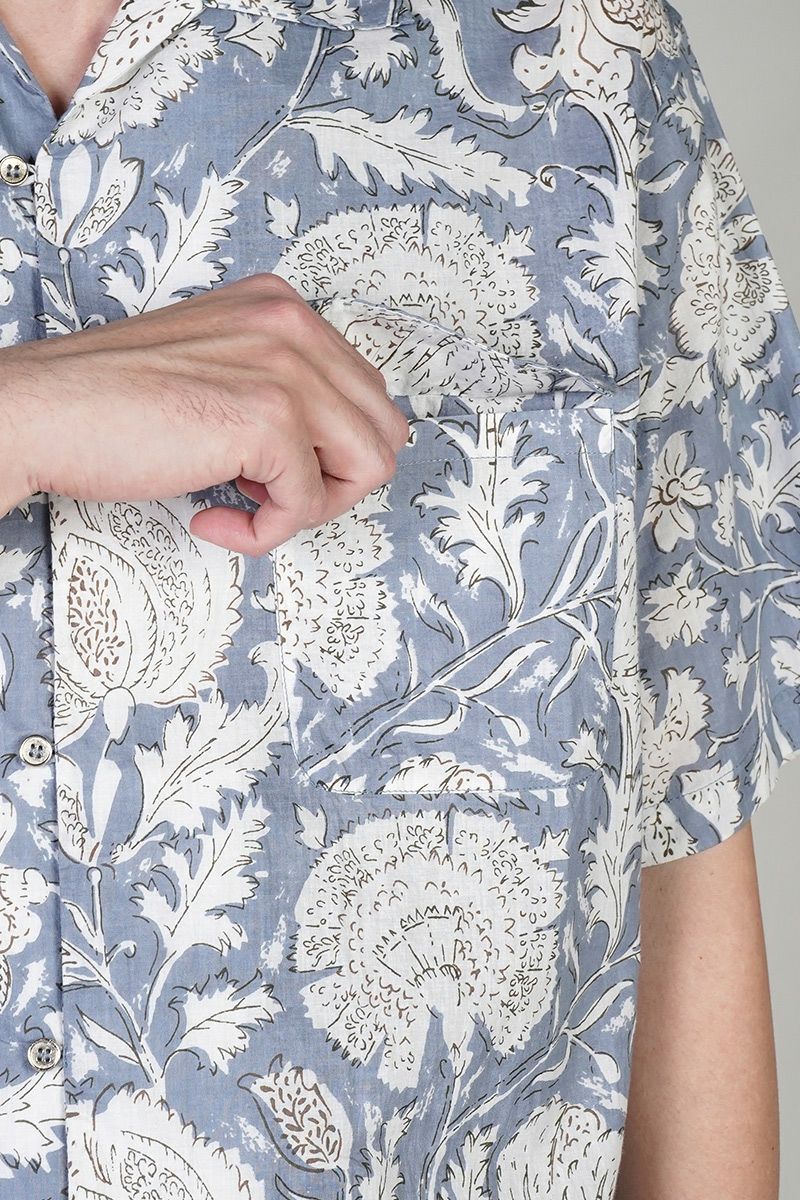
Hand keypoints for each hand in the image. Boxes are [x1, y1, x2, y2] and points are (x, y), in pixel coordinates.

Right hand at [0, 272, 409, 554]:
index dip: (330, 450)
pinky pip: (307, 505)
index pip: (365, 392)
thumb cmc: (111, 401)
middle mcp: (293, 325)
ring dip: (308, 508)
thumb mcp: (214, 368)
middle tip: (271, 497)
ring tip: (245, 508)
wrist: (42, 412)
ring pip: (367, 467)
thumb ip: (273, 389)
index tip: (273, 467)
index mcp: (282, 308)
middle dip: (335, 481)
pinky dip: (264, 533)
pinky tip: (212, 519)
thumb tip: (325, 450)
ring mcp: (285, 369)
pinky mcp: (267, 420)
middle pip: (382, 429)